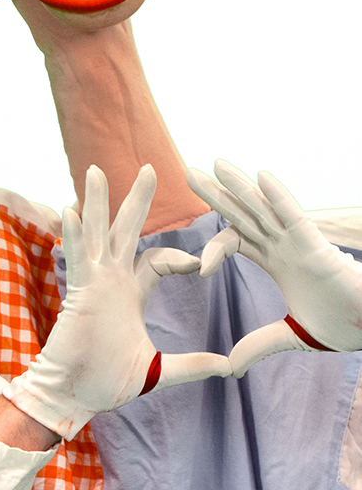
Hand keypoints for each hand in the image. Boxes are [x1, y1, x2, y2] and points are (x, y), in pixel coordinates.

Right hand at [3, 164, 230, 438]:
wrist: (76, 395)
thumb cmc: (108, 381)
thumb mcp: (158, 371)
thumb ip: (191, 365)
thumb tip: (227, 367)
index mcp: (132, 290)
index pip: (158, 259)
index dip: (179, 257)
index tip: (200, 265)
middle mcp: (113, 278)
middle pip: (127, 229)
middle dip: (138, 198)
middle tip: (150, 166)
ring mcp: (93, 282)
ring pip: (98, 232)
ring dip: (97, 201)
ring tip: (95, 169)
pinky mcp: (78, 292)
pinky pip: (77, 258)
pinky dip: (75, 235)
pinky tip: (71, 210)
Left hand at [186, 160, 361, 376]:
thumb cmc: (341, 321)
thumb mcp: (291, 335)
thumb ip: (260, 343)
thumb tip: (230, 367)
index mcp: (274, 260)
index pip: (235, 241)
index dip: (215, 249)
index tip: (198, 271)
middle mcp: (282, 244)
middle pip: (241, 214)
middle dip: (216, 194)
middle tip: (188, 172)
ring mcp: (298, 241)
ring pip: (263, 207)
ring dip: (239, 186)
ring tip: (216, 164)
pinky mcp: (316, 246)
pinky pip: (295, 215)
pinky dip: (279, 197)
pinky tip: (260, 177)